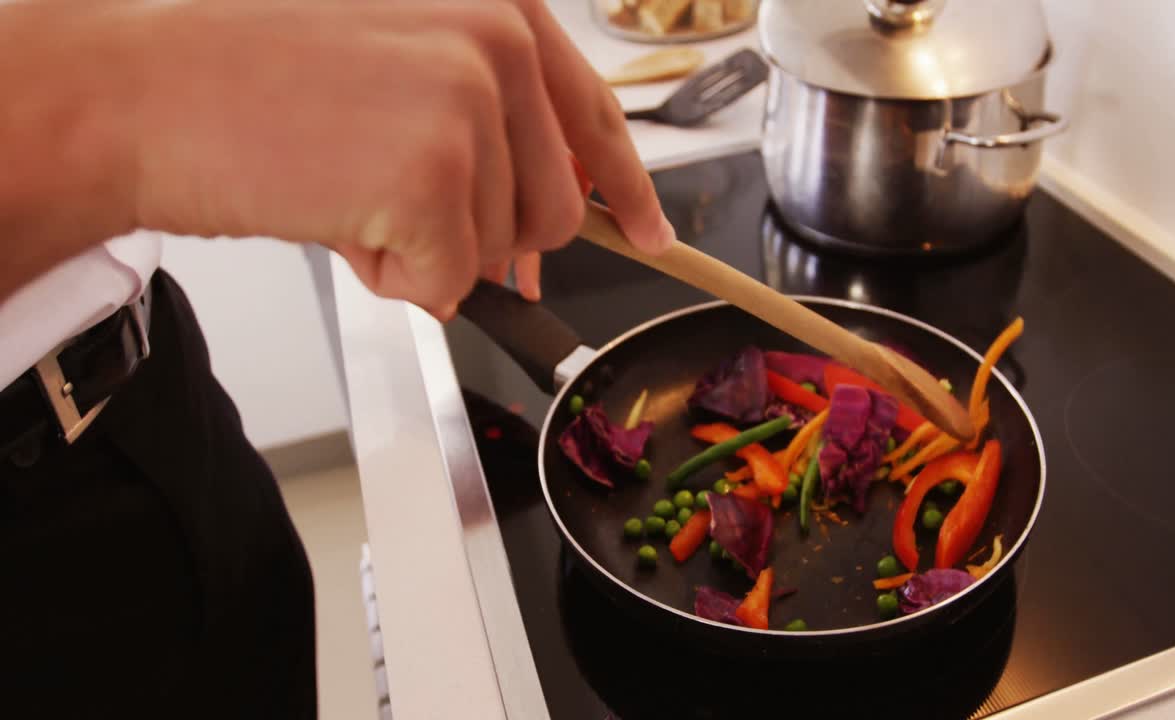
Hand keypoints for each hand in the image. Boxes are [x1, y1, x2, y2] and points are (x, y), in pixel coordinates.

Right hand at [120, 0, 673, 317]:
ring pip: (502, 252)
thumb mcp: (400, 74)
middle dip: (481, 234)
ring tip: (349, 192)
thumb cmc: (253, 83)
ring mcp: (470, 104)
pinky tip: (338, 221)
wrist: (145, 91)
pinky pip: (448, 285)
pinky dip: (391, 279)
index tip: (649, 231)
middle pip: (554, 210)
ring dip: (425, 249)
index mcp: (497, 10)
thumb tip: (546, 224)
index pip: (595, 115)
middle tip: (396, 205)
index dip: (626, 186)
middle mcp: (498, 42)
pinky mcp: (434, 174)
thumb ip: (490, 133)